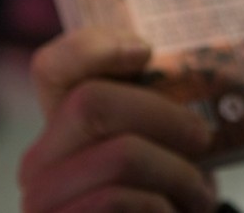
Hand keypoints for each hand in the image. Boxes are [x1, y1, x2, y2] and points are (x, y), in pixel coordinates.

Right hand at [19, 28, 217, 211]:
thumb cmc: (168, 188)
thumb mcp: (166, 138)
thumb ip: (162, 100)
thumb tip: (184, 68)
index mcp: (63, 122)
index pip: (54, 65)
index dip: (94, 47)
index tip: (145, 52)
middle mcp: (41, 159)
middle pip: (92, 102)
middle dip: (164, 116)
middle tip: (203, 137)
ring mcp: (43, 200)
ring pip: (119, 154)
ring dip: (177, 172)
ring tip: (199, 191)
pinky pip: (116, 199)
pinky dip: (161, 206)